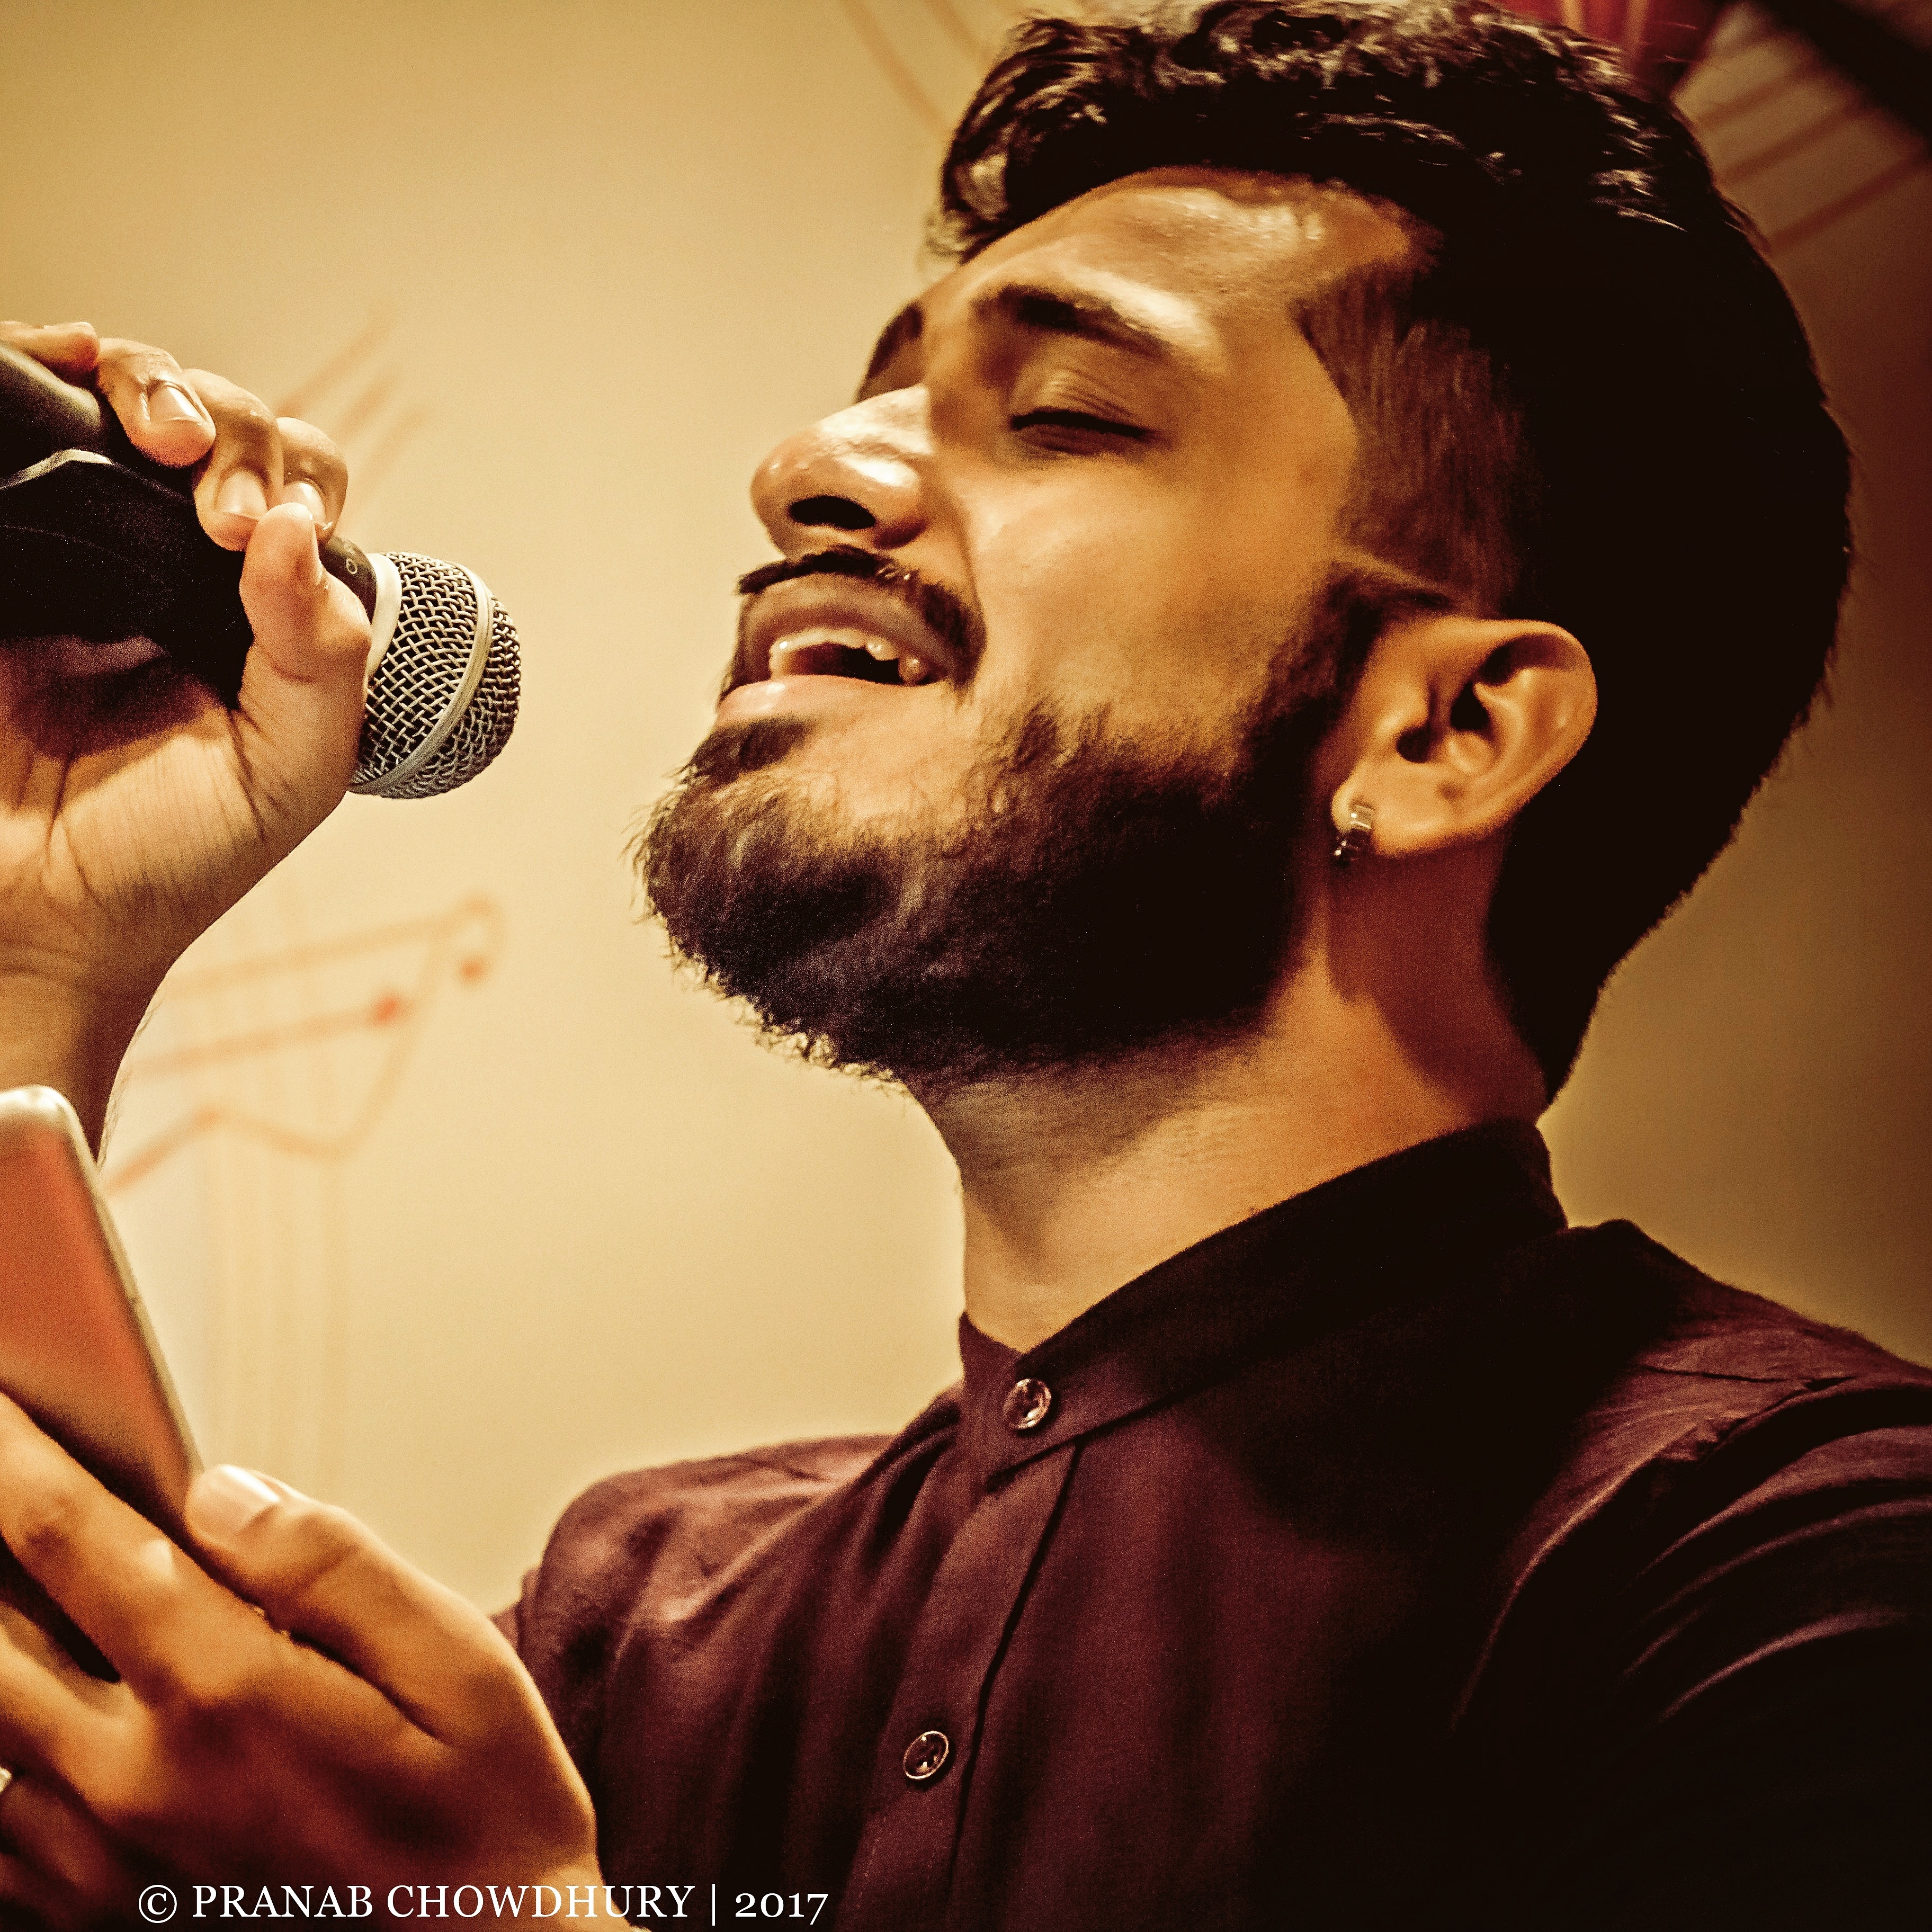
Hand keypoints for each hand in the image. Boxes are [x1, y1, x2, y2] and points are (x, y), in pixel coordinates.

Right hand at [0, 322, 371, 1142]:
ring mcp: (71, 541)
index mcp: (252, 606)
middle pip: (215, 421)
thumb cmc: (171, 855)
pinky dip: (41, 363)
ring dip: (152, 382)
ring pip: (119, 396)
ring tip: (161, 436)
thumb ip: (326, 657)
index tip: (254, 530)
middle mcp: (164, 560)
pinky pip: (14, 411)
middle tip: (217, 509)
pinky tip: (68, 360)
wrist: (38, 919)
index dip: (291, 474)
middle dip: (230, 428)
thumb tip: (296, 529)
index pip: (291, 485)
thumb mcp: (293, 769)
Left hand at [0, 1394, 599, 1910]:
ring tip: (20, 1595)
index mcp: (226, 1698)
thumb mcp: (455, 1662)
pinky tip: (38, 1727)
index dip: (14, 1461)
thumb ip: (331, 1566)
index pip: (74, 1543)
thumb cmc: (490, 1817)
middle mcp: (138, 1784)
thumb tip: (220, 1494)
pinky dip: (1, 1768)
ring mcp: (109, 1866)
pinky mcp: (110, 1923)